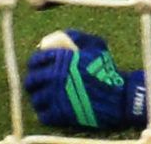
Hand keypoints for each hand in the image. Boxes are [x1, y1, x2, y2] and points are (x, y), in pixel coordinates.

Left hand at [24, 30, 150, 129]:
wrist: (118, 96)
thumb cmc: (107, 69)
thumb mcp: (97, 46)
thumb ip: (77, 37)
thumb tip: (58, 36)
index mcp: (62, 58)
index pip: (36, 60)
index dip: (35, 63)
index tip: (39, 67)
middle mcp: (55, 76)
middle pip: (31, 81)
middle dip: (34, 82)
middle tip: (39, 84)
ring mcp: (56, 96)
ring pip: (36, 98)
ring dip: (40, 98)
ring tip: (48, 97)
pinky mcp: (59, 114)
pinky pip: (43, 115)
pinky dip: (46, 113)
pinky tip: (53, 109)